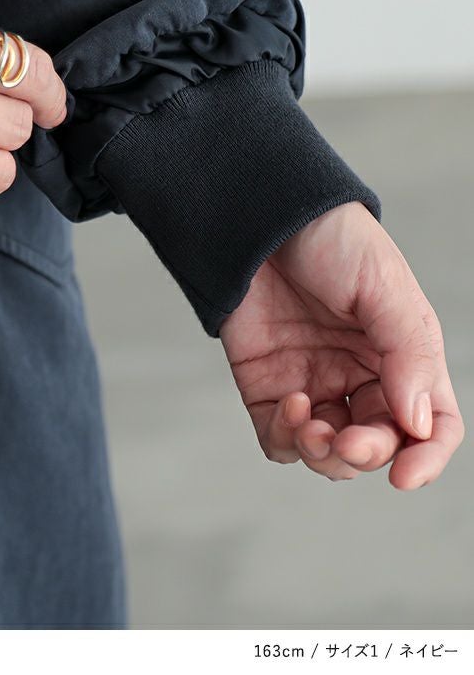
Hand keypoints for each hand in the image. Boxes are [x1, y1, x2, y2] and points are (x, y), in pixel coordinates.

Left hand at [219, 202, 463, 488]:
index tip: (406, 477)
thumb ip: (408, 354)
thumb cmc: (334, 242)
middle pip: (377, 446)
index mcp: (402, 357)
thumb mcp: (384, 288)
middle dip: (365, 455)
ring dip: (324, 456)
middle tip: (347, 441)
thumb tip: (417, 424)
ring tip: (312, 426)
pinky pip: (278, 438)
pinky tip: (290, 405)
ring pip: (327, 455)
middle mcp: (359, 377)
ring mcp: (313, 384)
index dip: (427, 458)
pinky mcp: (266, 385)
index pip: (429, 426)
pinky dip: (285, 438)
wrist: (263, 216)